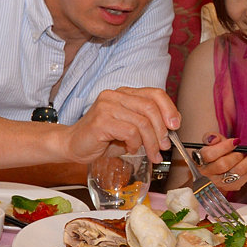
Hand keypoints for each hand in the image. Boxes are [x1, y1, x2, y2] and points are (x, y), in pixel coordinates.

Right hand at [61, 87, 179, 164]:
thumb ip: (146, 123)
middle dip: (162, 131)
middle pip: (151, 108)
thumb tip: (170, 130)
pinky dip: (135, 144)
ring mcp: (106, 107)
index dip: (169, 109)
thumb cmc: (100, 138)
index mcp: (123, 94)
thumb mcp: (128, 127)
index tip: (175, 126)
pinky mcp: (101, 121)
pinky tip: (129, 149)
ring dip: (151, 142)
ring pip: (143, 123)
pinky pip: (130, 132)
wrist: (72, 145)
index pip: (154, 93)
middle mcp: (114, 96)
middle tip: (164, 147)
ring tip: (150, 153)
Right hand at [195, 133, 246, 190]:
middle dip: (236, 155)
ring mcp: (218, 183)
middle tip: (242, 150)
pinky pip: (245, 177)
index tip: (235, 141)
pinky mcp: (230, 188)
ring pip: (237, 172)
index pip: (209, 155)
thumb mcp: (208, 145)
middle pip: (223, 164)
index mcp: (198, 161)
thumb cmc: (212, 156)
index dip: (224, 147)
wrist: (211, 175)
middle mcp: (206, 174)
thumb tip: (214, 139)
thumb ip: (210, 137)